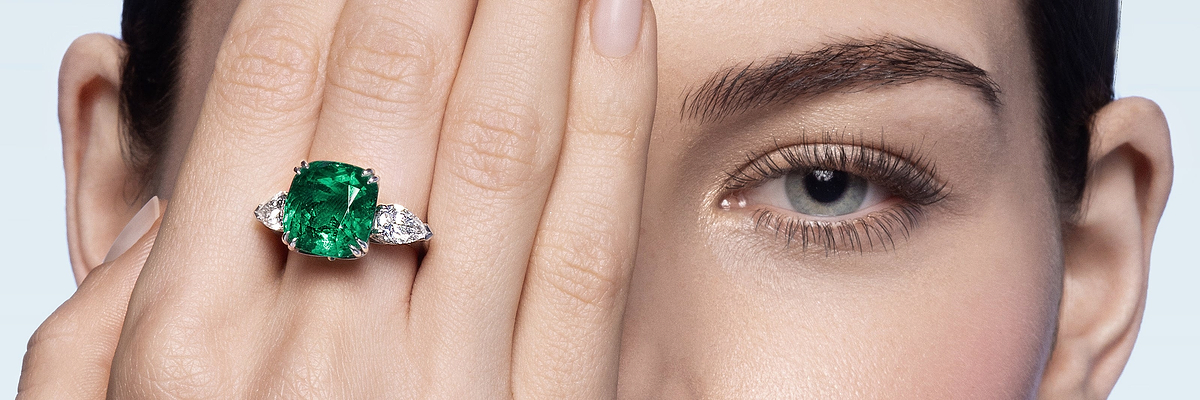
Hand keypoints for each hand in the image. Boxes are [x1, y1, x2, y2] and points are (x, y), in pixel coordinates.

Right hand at [19, 0, 655, 396]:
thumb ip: (107, 293)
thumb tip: (143, 139)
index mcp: (182, 337)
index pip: (264, 96)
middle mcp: (314, 343)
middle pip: (388, 96)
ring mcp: (445, 383)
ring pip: (497, 147)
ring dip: (527, 6)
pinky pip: (583, 242)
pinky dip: (606, 119)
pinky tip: (617, 21)